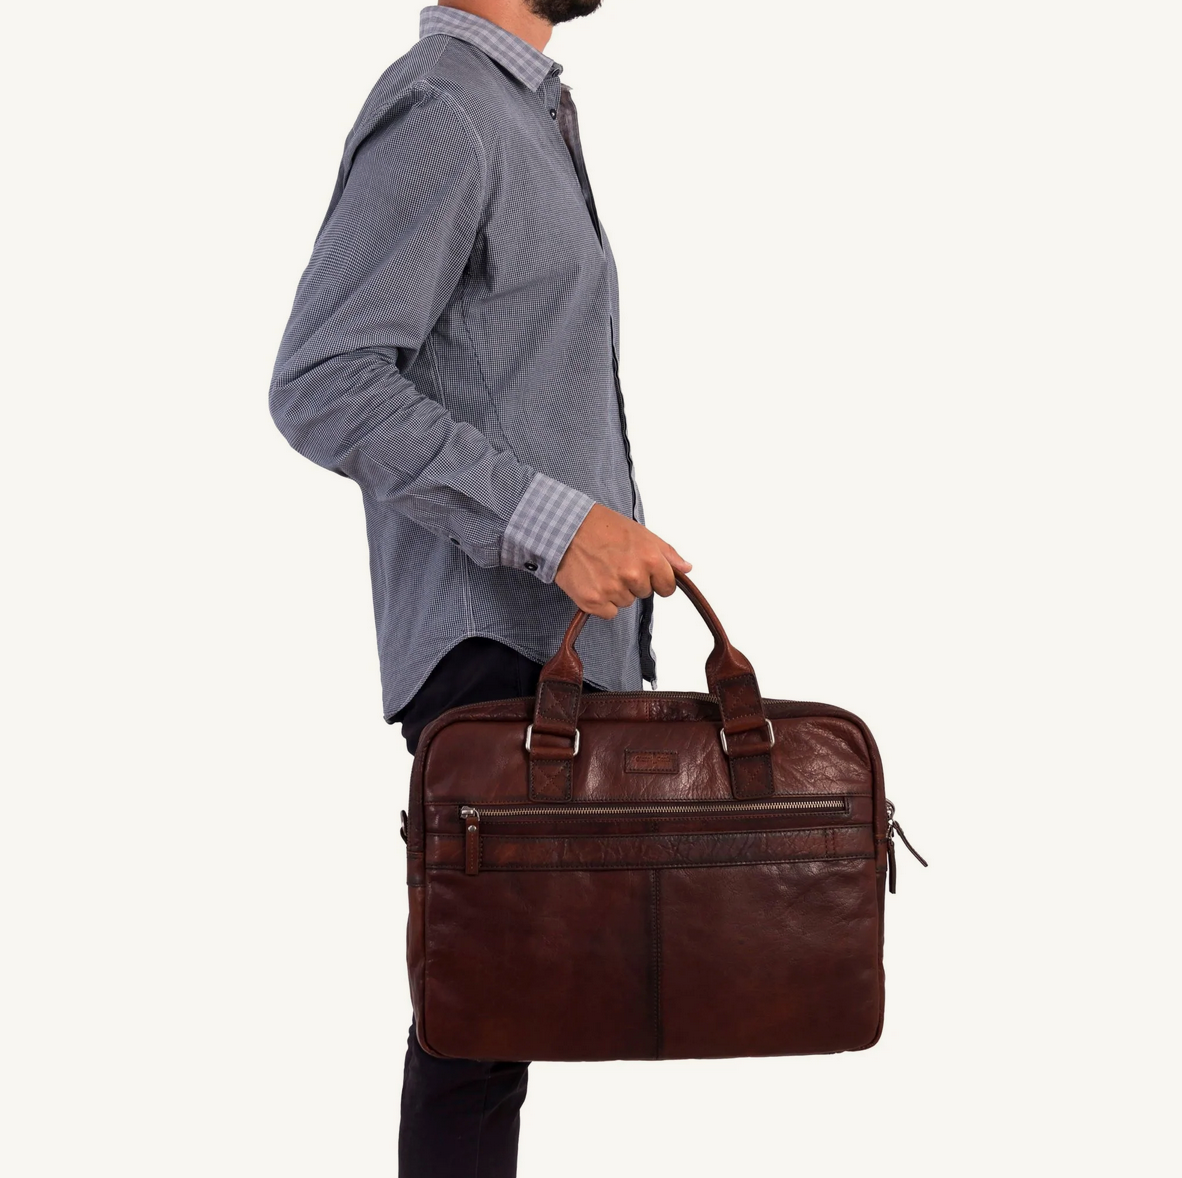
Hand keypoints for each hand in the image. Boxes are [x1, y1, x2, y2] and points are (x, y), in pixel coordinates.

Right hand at [554, 503, 691, 618]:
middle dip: (633, 582)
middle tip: (615, 563)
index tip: (643, 572)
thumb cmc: (602, 527)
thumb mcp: (641, 533)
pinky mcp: (593, 601)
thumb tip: (686, 569)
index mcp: (650, 559)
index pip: (667, 588)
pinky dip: (601, 602)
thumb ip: (667, 554)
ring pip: (625, 603)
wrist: (566, 528)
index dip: (656, 580)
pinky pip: (608, 613)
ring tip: (601, 569)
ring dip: (616, 591)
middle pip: (644, 594)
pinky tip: (593, 582)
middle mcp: (633, 576)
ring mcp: (612, 590)